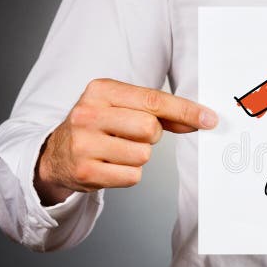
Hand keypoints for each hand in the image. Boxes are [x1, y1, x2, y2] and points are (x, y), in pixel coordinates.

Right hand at [35, 78, 217, 204]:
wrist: (56, 154)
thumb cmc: (100, 126)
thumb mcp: (122, 107)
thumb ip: (161, 112)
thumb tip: (203, 119)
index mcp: (100, 90)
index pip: (153, 100)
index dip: (186, 110)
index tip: (210, 119)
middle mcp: (88, 113)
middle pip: (150, 128)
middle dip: (152, 135)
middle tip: (133, 135)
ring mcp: (83, 144)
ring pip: (143, 155)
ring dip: (139, 156)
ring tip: (118, 150)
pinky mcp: (85, 172)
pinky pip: (132, 176)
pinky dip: (129, 173)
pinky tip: (111, 165)